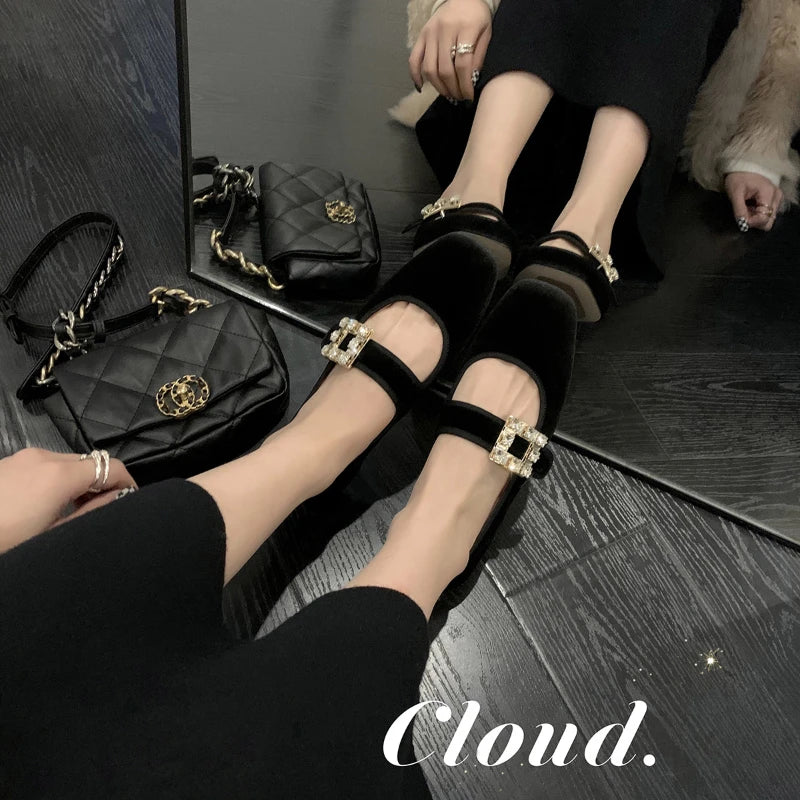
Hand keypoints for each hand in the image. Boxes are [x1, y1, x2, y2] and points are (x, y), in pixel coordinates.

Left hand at [0, 448, 135, 553]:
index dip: (128, 482)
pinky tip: (47, 506)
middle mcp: (43, 457)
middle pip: (89, 462)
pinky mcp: (7, 463)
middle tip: (104, 511)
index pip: (111, 467)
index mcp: (59, 475)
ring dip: (78, 481)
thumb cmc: (7, 542)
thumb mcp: (54, 536)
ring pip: (67, 462)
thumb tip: (120, 497)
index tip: (132, 501)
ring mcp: (22, 457)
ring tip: (74, 512)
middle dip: (102, 482)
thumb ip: (93, 512)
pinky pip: (45, 466)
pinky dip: (57, 480)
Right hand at [409, 0, 491, 101]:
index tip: (469, 96)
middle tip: (459, 97)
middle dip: (452, 88)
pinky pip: (414, 59)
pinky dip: (415, 75)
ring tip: (448, 93)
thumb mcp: (486, 33)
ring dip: (438, 86)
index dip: (465, 84)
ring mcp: (430, 33)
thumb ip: (479, 56)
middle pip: (445, 69)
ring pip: (429, 68)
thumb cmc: (477, 17)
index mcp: (465, 28)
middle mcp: (445, 30)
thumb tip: (471, 81)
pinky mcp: (421, 35)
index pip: (463, 64)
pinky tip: (422, 87)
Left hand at [724, 172, 783, 231]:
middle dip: (754, 221)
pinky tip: (750, 207)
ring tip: (746, 208)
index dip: (752, 222)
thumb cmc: (739, 177)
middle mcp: (776, 197)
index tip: (741, 219)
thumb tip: (743, 223)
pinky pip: (767, 213)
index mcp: (769, 193)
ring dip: (755, 218)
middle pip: (768, 221)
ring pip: (768, 219)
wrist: (743, 167)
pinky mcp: (774, 200)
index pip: (764, 218)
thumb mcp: (735, 193)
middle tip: (743, 213)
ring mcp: (777, 198)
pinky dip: (757, 214)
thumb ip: (739, 210)